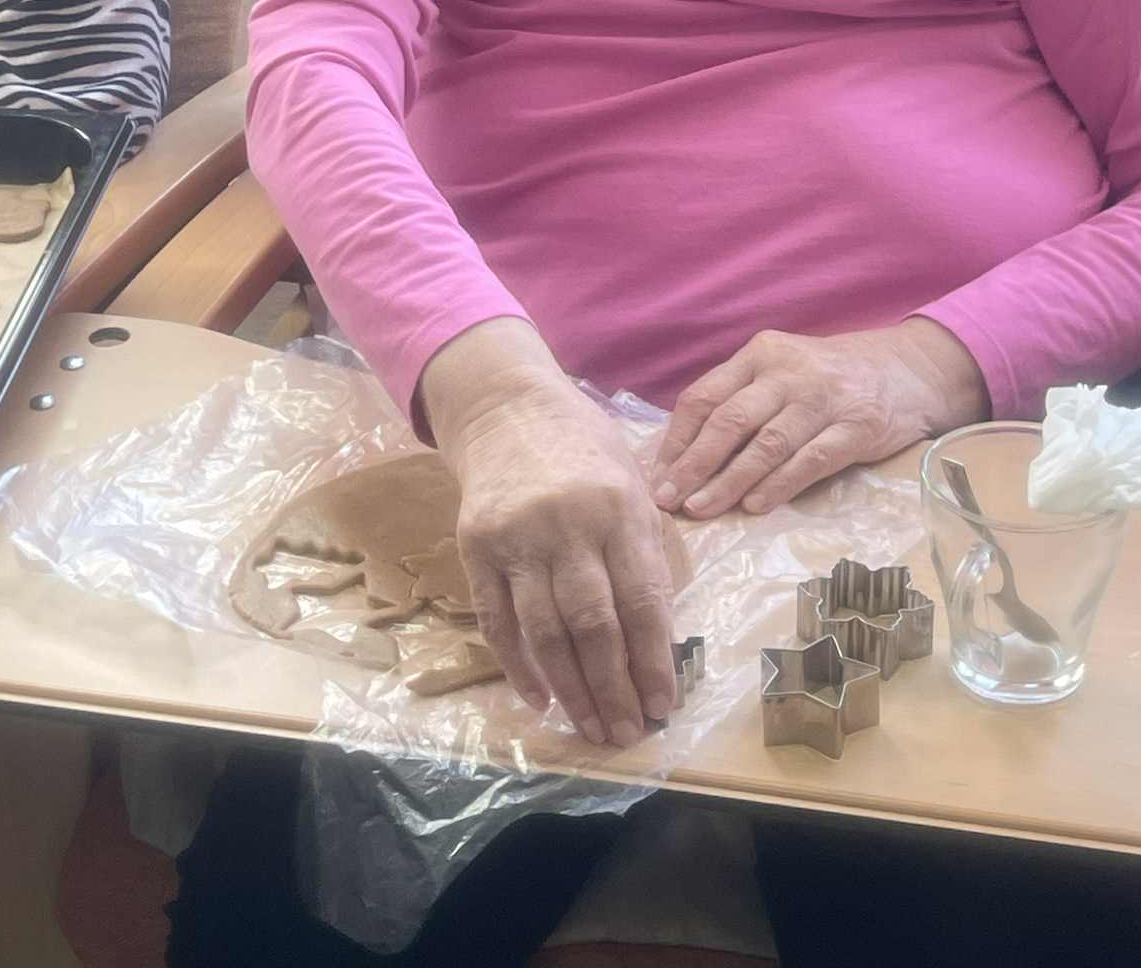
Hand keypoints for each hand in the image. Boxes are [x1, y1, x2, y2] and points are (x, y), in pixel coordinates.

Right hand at [419, 320, 677, 747]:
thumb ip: (645, 550)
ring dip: (571, 689)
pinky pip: (497, 619)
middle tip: (627, 733)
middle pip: (593, 624)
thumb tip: (659, 637)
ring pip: (545, 631)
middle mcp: (567, 524)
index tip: (663, 707)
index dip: (653, 661)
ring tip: (590, 728)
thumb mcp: (633, 481)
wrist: (505, 407)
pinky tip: (541, 699)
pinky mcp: (477, 546)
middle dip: (614, 688)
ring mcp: (517, 537)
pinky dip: (518, 665)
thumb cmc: (584, 448)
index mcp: (618, 507)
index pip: (641, 600)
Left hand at [652, 318, 987, 519]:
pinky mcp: (856, 427)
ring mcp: (822, 399)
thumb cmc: (829, 378)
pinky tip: (754, 507)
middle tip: (668, 500)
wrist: (908, 369)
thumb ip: (741, 400)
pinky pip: (810, 460)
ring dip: (729, 481)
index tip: (657, 475)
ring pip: (766, 444)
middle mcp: (787, 372)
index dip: (677, 438)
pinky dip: (779, 485)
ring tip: (701, 509)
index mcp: (760, 355)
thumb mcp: (782, 372)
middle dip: (693, 464)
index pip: (705, 396)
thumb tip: (684, 453)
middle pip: (729, 420)